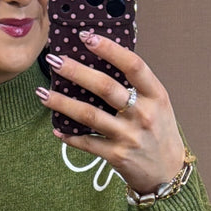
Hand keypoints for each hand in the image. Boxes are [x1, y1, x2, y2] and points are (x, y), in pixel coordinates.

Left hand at [37, 32, 185, 196]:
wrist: (168, 173)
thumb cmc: (160, 133)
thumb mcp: (158, 105)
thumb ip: (137, 86)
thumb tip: (103, 60)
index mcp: (156, 96)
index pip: (133, 66)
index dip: (110, 49)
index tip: (87, 37)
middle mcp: (143, 114)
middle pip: (105, 87)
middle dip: (76, 72)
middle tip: (55, 61)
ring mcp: (129, 136)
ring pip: (89, 115)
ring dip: (62, 103)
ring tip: (42, 93)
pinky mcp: (117, 155)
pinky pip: (87, 143)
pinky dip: (70, 137)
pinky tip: (57, 130)